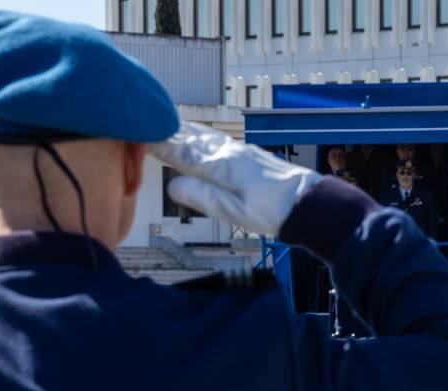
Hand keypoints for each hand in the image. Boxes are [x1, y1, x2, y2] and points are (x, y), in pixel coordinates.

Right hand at [149, 122, 320, 234]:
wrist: (310, 203)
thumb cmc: (273, 212)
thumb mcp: (234, 212)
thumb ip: (203, 197)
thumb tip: (173, 186)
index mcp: (222, 166)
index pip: (182, 153)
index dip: (159, 145)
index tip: (137, 136)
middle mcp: (230, 153)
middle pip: (191, 138)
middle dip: (167, 131)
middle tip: (143, 121)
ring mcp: (241, 151)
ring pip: (205, 136)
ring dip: (184, 129)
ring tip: (166, 122)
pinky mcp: (250, 155)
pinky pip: (217, 139)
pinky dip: (201, 135)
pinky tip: (200, 136)